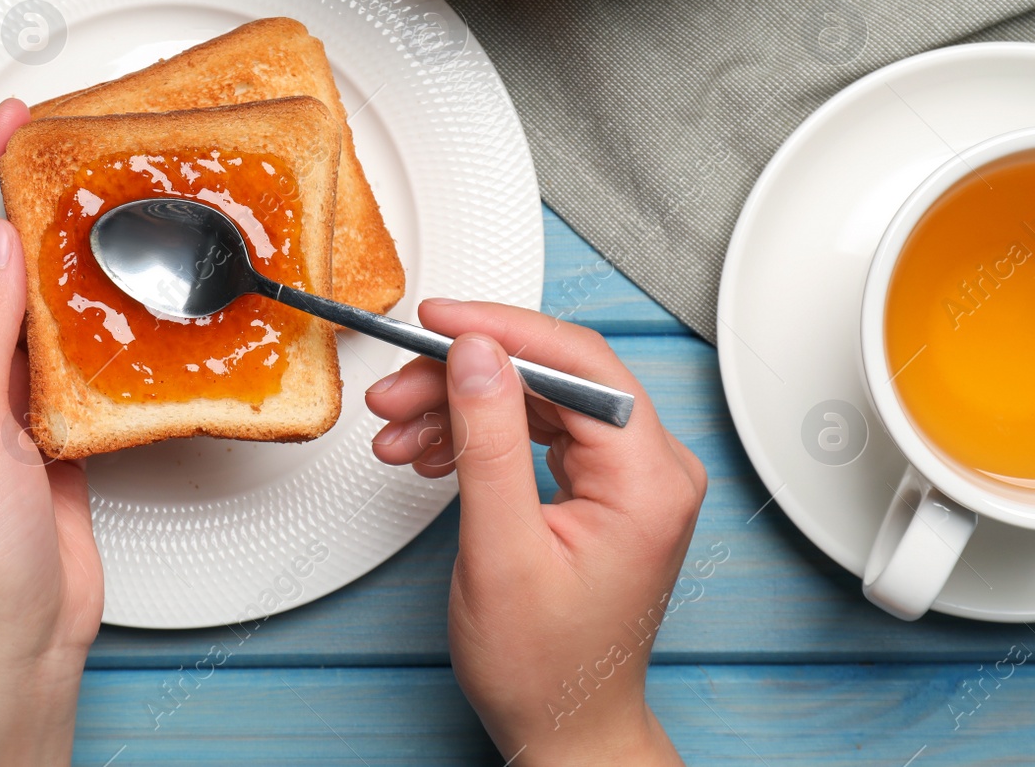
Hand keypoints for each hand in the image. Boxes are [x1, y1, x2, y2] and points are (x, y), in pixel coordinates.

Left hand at [0, 99, 102, 766]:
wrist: (10, 642)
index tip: (3, 124)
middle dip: (3, 192)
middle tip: (52, 146)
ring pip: (20, 296)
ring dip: (52, 249)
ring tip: (94, 206)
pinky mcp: (43, 423)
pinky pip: (63, 345)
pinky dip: (89, 312)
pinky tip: (117, 297)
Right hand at [367, 300, 705, 765]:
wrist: (564, 726)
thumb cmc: (546, 666)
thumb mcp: (502, 549)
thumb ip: (490, 441)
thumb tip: (476, 353)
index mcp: (649, 478)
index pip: (577, 364)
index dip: (499, 330)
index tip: (435, 320)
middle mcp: (652, 469)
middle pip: (551, 376)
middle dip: (462, 377)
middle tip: (395, 391)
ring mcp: (628, 478)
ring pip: (535, 400)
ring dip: (459, 407)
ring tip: (397, 428)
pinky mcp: (601, 488)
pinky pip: (536, 432)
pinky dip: (477, 435)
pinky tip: (429, 451)